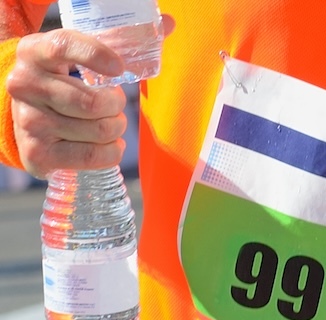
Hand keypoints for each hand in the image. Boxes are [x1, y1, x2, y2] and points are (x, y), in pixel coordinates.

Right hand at [6, 22, 166, 177]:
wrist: (24, 116)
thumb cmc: (62, 81)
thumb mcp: (77, 56)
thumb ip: (120, 39)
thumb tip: (169, 23)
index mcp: (34, 52)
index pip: (65, 46)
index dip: (96, 55)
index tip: (119, 68)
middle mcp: (24, 85)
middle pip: (93, 103)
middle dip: (116, 106)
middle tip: (112, 104)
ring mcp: (28, 121)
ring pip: (99, 131)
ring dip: (115, 129)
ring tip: (105, 122)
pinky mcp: (37, 152)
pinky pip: (94, 156)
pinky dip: (110, 152)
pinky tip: (104, 145)